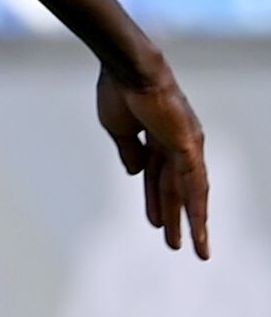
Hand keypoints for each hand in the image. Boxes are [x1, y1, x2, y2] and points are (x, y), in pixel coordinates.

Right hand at [96, 61, 212, 257]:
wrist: (126, 70)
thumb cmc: (117, 91)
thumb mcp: (119, 130)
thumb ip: (129, 151)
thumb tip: (135, 172)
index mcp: (158, 138)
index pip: (158, 178)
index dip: (155, 202)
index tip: (154, 224)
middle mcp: (179, 143)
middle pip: (177, 189)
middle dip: (177, 218)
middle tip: (178, 245)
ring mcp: (187, 144)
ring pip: (191, 191)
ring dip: (193, 220)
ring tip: (196, 247)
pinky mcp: (188, 144)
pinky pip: (194, 181)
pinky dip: (196, 204)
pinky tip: (198, 223)